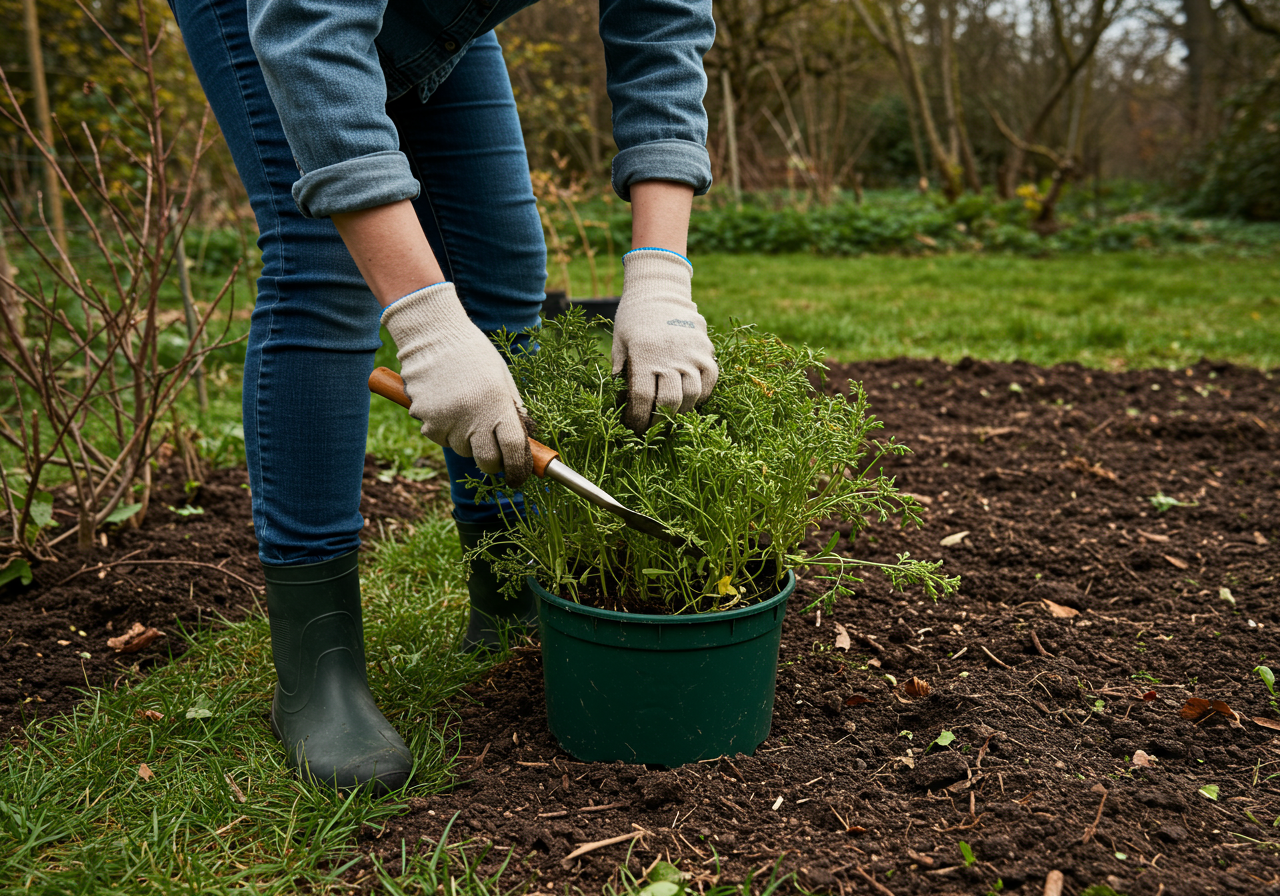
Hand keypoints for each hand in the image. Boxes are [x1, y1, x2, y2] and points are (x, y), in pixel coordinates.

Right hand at [381, 282, 532, 486]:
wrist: (433, 335)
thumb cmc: (474, 355)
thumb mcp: (503, 379)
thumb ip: (512, 410)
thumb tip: (522, 442)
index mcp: (499, 404)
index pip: (513, 449)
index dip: (518, 468)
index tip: (518, 476)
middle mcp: (474, 416)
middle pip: (487, 461)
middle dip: (493, 462)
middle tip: (494, 452)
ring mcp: (448, 420)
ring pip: (461, 449)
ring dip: (466, 440)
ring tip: (464, 409)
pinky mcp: (426, 419)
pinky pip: (439, 437)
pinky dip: (444, 430)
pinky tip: (445, 405)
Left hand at [611, 249, 717, 430]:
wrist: (659, 290)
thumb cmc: (633, 318)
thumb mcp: (619, 341)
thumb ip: (620, 368)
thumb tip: (620, 395)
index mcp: (643, 355)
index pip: (642, 397)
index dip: (638, 418)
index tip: (633, 427)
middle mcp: (669, 356)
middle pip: (669, 401)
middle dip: (659, 422)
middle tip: (652, 429)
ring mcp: (691, 353)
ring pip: (692, 394)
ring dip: (680, 412)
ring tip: (670, 417)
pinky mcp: (705, 349)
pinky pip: (710, 379)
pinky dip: (702, 395)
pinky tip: (690, 400)